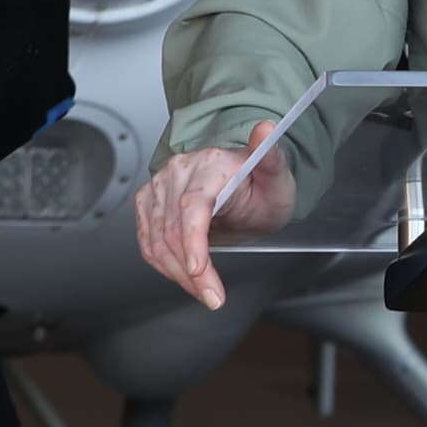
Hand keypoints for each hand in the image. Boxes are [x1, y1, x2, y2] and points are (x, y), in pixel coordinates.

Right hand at [133, 139, 296, 311]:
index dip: (192, 241)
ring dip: (178, 275)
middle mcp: (179, 171)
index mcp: (210, 164)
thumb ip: (273, 159)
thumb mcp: (278, 179)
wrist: (246, 188)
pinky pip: (148, 243)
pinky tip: (185, 277)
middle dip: (192, 272)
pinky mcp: (148, 203)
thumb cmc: (262, 186)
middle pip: (173, 230)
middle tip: (214, 296)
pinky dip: (164, 266)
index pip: (192, 205)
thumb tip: (266, 129)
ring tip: (205, 292)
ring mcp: (159, 186)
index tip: (198, 269)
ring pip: (156, 241)